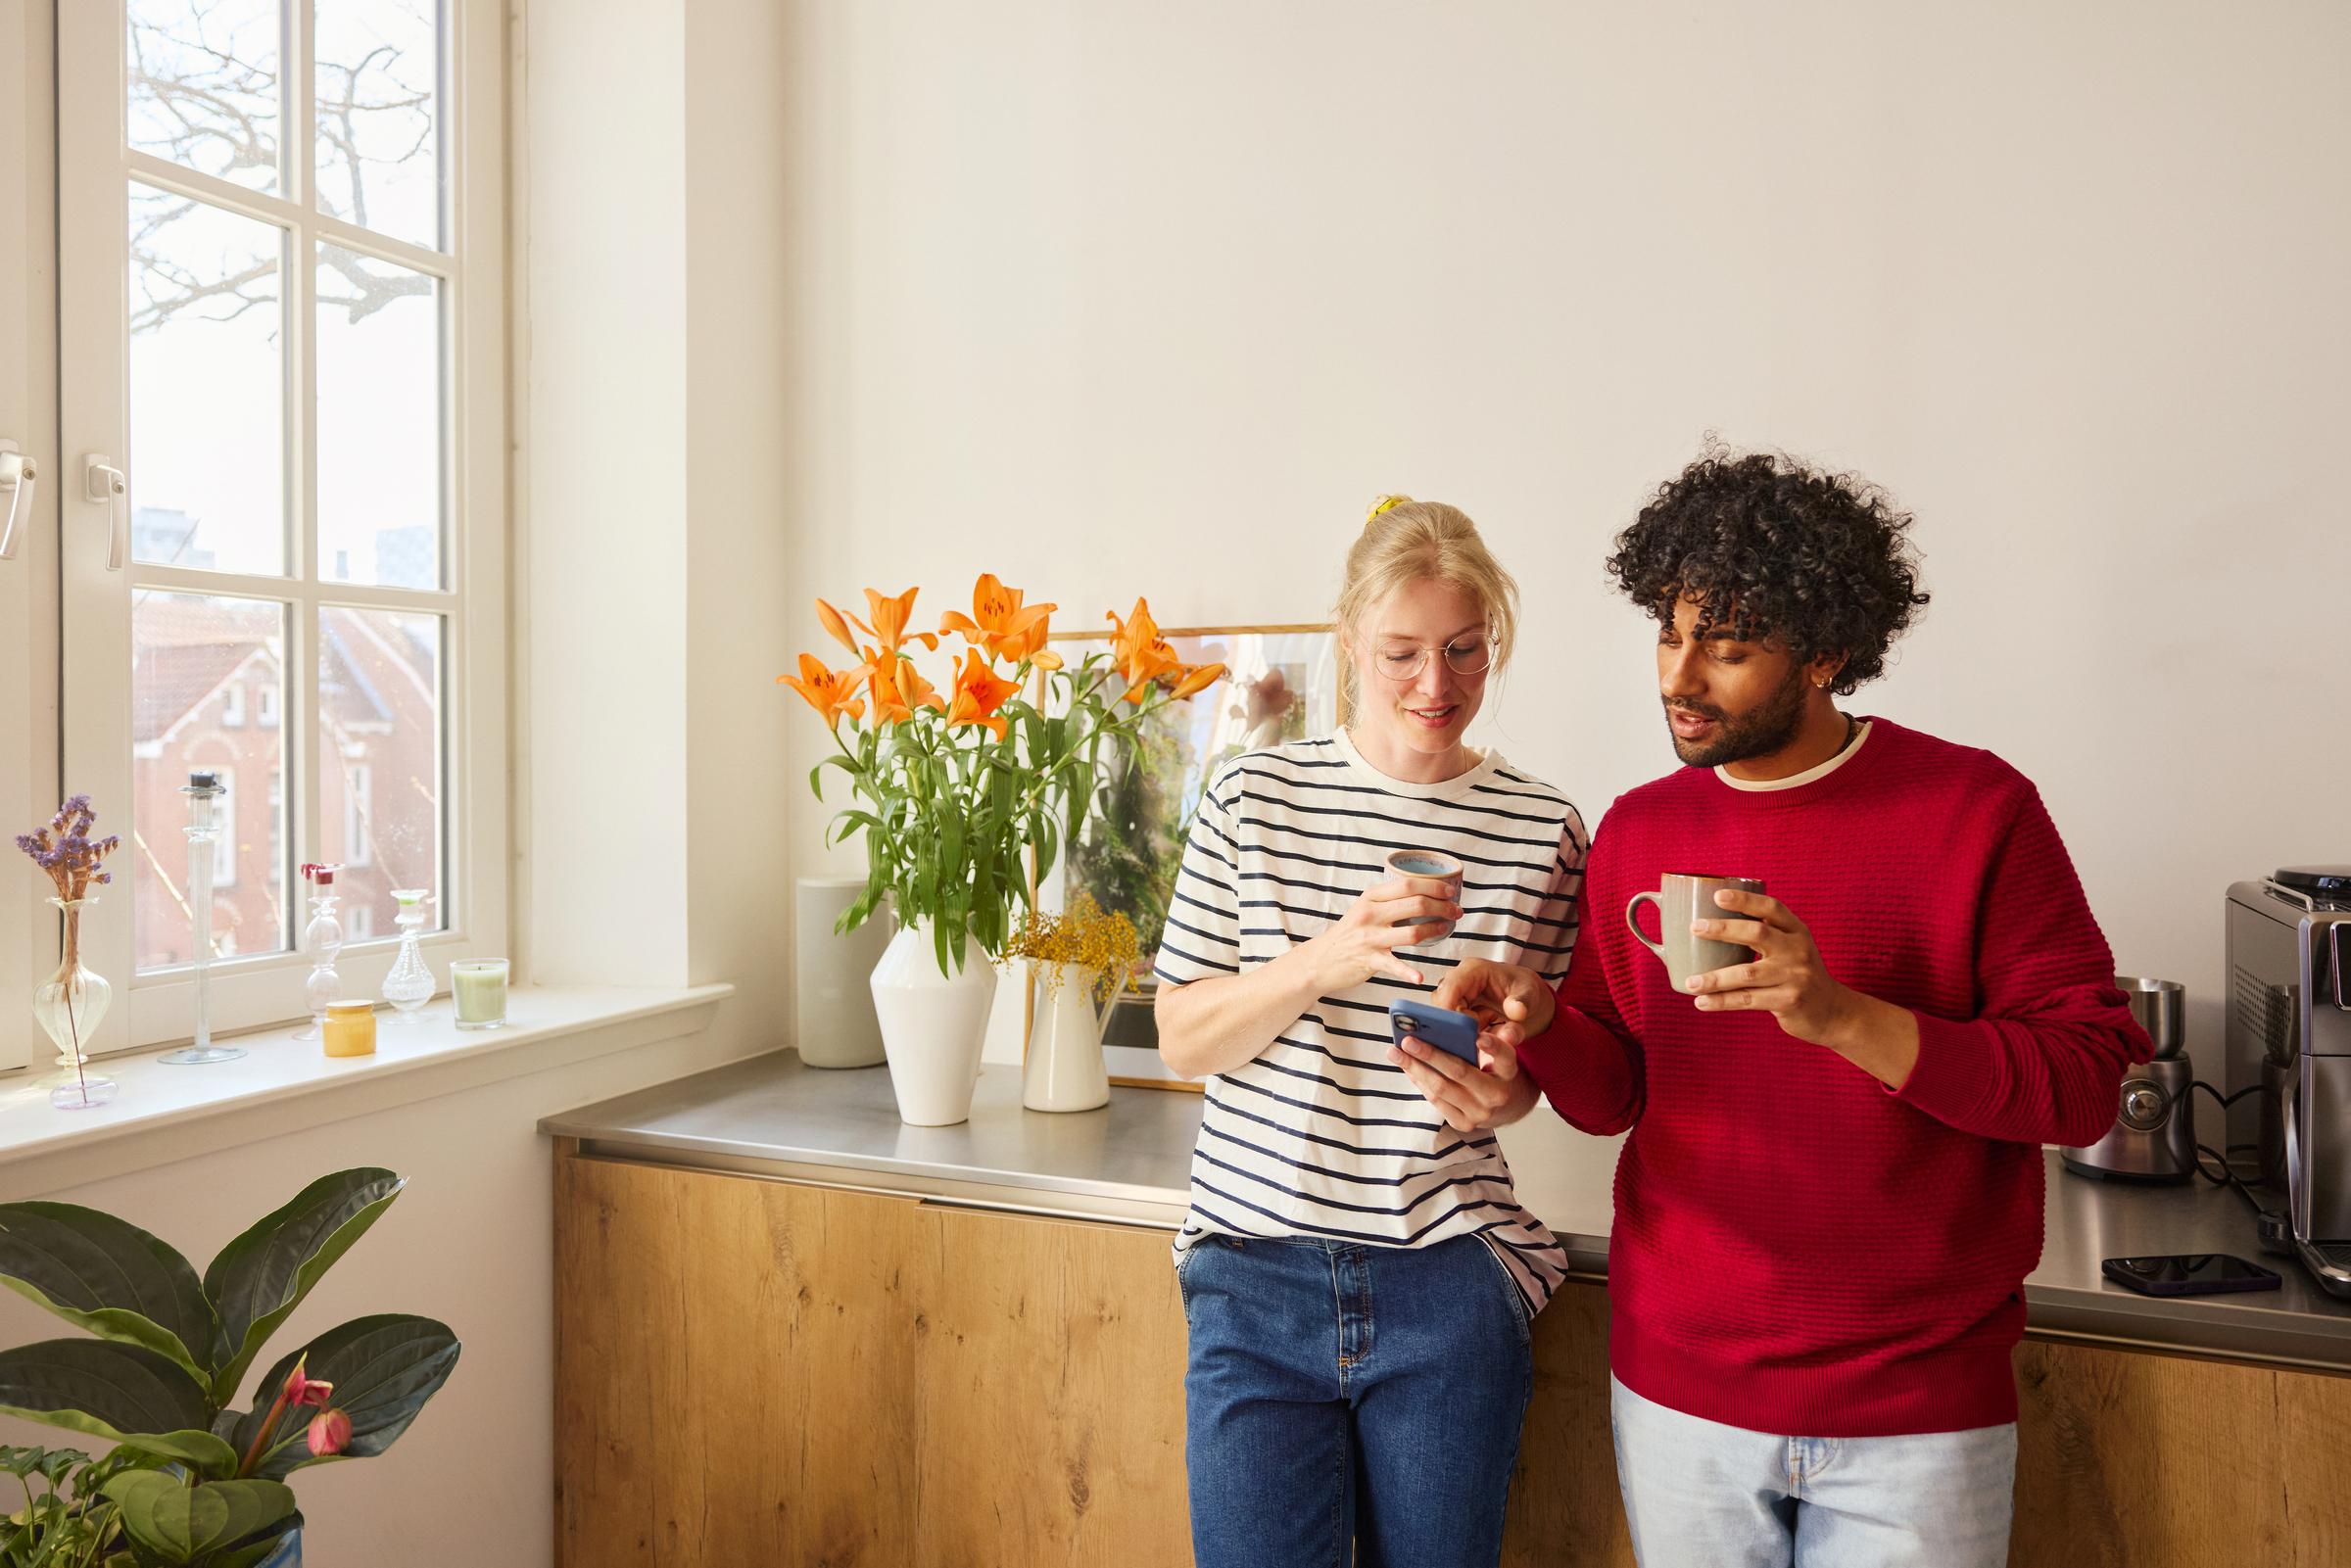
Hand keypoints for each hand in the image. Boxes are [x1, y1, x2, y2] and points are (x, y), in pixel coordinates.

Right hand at [1301, 877, 1460, 991]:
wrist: (1321, 959)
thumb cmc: (1349, 933)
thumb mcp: (1365, 908)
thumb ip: (1388, 900)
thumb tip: (1424, 893)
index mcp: (1371, 897)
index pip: (1408, 885)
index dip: (1434, 886)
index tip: (1450, 891)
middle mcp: (1370, 914)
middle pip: (1416, 905)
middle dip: (1443, 907)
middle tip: (1456, 912)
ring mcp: (1369, 938)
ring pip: (1412, 933)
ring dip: (1436, 931)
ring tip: (1446, 930)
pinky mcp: (1368, 960)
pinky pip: (1393, 966)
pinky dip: (1408, 972)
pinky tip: (1420, 977)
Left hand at [1389, 1024, 1529, 1131]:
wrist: (1503, 1108)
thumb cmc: (1494, 1071)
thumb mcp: (1498, 1054)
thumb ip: (1490, 1039)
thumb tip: (1459, 1028)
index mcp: (1509, 1072)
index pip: (1504, 1057)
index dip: (1492, 1046)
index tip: (1478, 1036)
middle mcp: (1497, 1095)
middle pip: (1460, 1072)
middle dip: (1431, 1054)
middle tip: (1407, 1040)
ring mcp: (1479, 1113)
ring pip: (1441, 1088)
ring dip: (1415, 1068)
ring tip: (1395, 1052)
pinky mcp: (1463, 1124)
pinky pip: (1435, 1101)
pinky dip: (1419, 1081)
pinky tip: (1406, 1067)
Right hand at [1431, 958, 1556, 1046]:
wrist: (1527, 1001)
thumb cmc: (1526, 992)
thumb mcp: (1530, 995)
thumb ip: (1523, 1004)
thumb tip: (1516, 1011)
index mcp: (1474, 969)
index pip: (1451, 986)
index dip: (1447, 1008)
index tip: (1455, 1030)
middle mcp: (1459, 980)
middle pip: (1442, 1003)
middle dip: (1458, 1023)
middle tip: (1480, 1033)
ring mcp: (1455, 995)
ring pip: (1444, 1017)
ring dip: (1463, 1030)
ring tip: (1487, 1029)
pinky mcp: (1455, 1009)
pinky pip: (1451, 1025)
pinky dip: (1464, 1034)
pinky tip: (1481, 1034)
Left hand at [1685, 889, 1877, 1051]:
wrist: (1832, 1012)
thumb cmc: (1797, 975)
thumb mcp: (1790, 949)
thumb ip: (1763, 936)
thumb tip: (1709, 925)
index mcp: (1796, 931)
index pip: (1771, 908)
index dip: (1745, 900)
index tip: (1717, 896)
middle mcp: (1798, 949)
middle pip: (1758, 933)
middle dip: (1723, 929)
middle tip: (1694, 928)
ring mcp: (1795, 976)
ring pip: (1747, 973)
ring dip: (1715, 978)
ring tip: (1690, 982)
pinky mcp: (1790, 1000)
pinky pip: (1748, 1000)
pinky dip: (1722, 1001)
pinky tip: (1702, 1002)